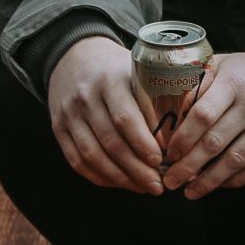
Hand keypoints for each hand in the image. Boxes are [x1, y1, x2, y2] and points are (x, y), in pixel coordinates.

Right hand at [47, 35, 164, 193]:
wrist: (74, 56)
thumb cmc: (117, 68)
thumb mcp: (136, 69)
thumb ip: (156, 95)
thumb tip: (186, 132)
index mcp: (110, 79)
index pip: (125, 117)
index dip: (142, 143)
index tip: (161, 161)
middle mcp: (86, 97)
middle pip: (110, 142)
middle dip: (136, 169)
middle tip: (158, 185)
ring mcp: (69, 114)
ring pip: (92, 156)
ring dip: (119, 178)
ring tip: (143, 188)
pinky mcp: (58, 128)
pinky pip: (76, 160)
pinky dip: (99, 177)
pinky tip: (120, 183)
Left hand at [162, 50, 244, 198]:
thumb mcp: (227, 64)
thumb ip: (199, 80)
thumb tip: (167, 107)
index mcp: (234, 82)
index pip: (202, 115)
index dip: (183, 138)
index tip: (168, 153)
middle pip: (214, 143)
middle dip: (187, 167)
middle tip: (171, 180)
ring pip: (234, 161)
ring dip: (208, 181)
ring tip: (190, 191)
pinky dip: (235, 181)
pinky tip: (219, 184)